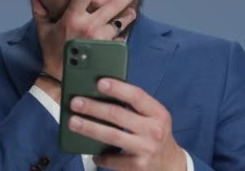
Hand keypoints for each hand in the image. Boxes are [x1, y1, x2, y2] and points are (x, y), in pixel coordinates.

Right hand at [29, 0, 137, 78]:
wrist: (60, 78)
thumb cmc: (52, 52)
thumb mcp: (43, 30)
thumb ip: (39, 10)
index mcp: (72, 18)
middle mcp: (87, 27)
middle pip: (111, 5)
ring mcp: (99, 40)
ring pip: (120, 23)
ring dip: (128, 16)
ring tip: (132, 12)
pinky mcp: (107, 51)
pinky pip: (120, 40)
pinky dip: (123, 35)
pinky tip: (124, 32)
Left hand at [69, 78, 185, 170]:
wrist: (170, 164)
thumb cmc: (155, 134)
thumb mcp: (153, 117)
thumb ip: (135, 106)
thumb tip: (101, 93)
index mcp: (158, 113)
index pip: (137, 96)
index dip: (118, 88)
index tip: (99, 82)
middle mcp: (154, 130)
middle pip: (118, 115)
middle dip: (94, 107)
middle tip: (76, 102)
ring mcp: (146, 149)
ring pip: (112, 136)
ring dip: (89, 128)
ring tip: (73, 122)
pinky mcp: (138, 166)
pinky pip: (112, 159)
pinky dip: (100, 156)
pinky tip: (91, 152)